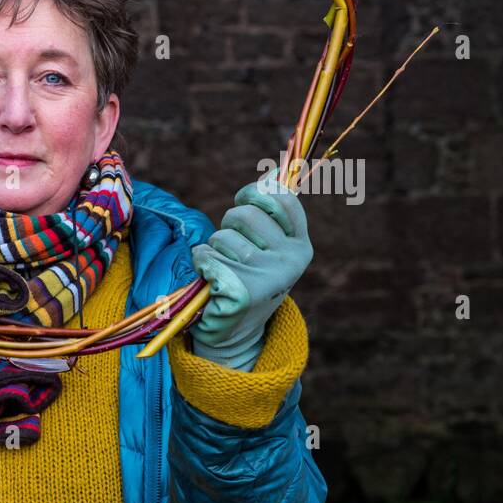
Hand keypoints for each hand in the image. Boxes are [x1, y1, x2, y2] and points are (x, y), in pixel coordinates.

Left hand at [189, 167, 312, 369]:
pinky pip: (206, 255)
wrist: (235, 333)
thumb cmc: (247, 280)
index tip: (245, 202)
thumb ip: (272, 213)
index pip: (281, 197)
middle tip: (231, 250)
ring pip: (222, 236)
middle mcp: (292, 260)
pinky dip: (200, 263)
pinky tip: (210, 280)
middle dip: (227, 226)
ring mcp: (268, 276)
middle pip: (244, 214)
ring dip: (213, 249)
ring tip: (222, 270)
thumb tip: (276, 169)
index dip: (255, 193)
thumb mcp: (268, 247)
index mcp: (301, 246)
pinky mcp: (242, 291)